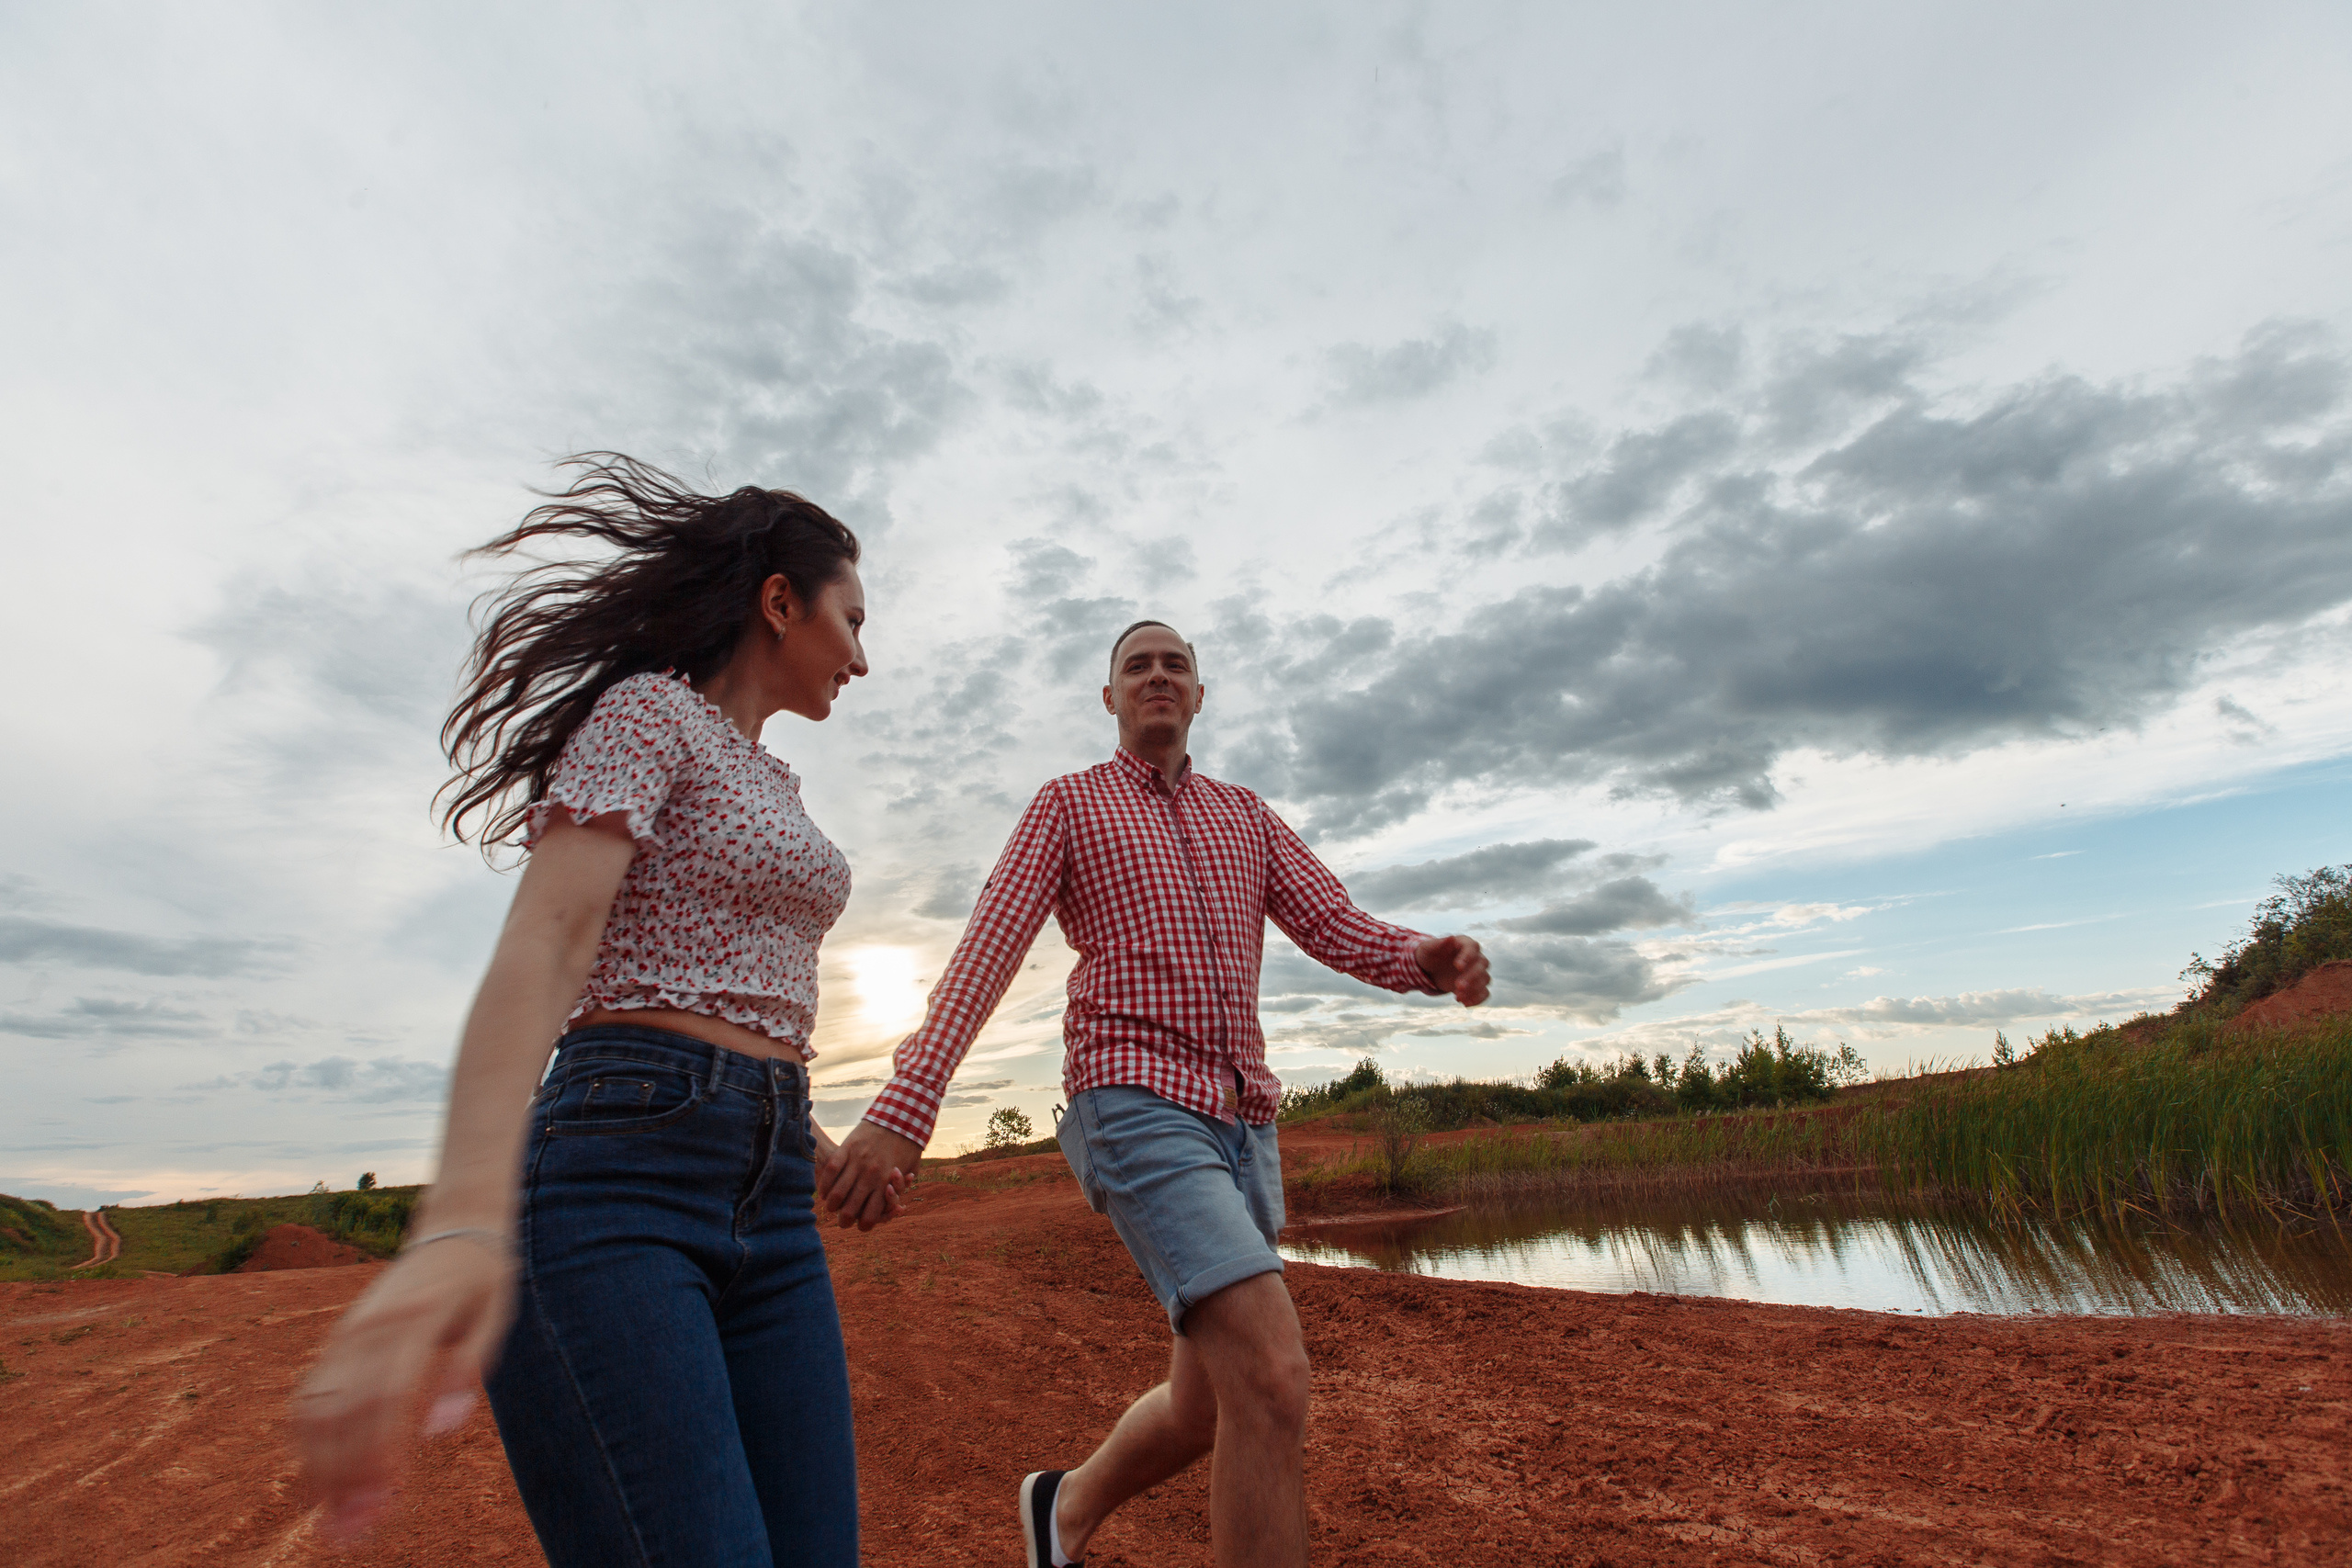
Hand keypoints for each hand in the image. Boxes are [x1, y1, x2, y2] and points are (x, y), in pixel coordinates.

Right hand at [293, 1233, 515, 1539]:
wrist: (454, 1228)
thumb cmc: (482, 1280)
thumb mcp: (495, 1315)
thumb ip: (470, 1367)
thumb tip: (441, 1430)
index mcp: (413, 1319)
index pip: (387, 1394)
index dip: (379, 1450)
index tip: (381, 1500)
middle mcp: (369, 1327)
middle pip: (344, 1410)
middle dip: (344, 1475)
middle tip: (351, 1535)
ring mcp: (346, 1334)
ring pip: (317, 1409)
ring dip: (319, 1469)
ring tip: (332, 1525)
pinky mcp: (336, 1342)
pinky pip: (308, 1395)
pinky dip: (306, 1442)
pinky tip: (316, 1484)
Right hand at [818, 1120, 922, 1230]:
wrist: (900, 1115)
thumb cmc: (908, 1145)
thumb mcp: (911, 1169)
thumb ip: (902, 1189)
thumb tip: (899, 1207)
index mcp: (886, 1183)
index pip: (871, 1216)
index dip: (864, 1226)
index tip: (861, 1226)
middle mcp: (870, 1175)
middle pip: (851, 1209)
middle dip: (845, 1221)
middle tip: (842, 1222)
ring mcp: (857, 1162)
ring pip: (837, 1194)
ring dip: (832, 1205)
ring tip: (831, 1207)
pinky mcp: (846, 1148)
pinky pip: (831, 1171)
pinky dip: (825, 1184)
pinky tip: (824, 1190)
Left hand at [1415, 934, 1490, 1006]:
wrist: (1430, 969)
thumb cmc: (1429, 955)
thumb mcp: (1427, 949)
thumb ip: (1437, 943)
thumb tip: (1451, 938)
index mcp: (1464, 943)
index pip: (1473, 947)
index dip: (1468, 956)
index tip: (1457, 966)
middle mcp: (1475, 956)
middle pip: (1482, 964)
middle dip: (1472, 976)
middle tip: (1458, 986)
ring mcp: (1477, 971)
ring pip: (1485, 979)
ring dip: (1474, 989)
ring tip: (1458, 996)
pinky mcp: (1476, 985)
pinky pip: (1484, 993)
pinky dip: (1477, 999)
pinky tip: (1464, 1003)